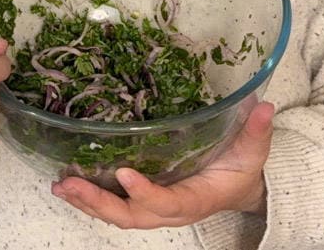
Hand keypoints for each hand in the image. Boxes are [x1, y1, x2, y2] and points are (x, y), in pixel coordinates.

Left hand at [51, 101, 274, 228]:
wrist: (240, 186)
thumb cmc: (243, 166)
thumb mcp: (254, 149)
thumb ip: (257, 130)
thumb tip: (263, 107)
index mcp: (196, 198)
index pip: (167, 202)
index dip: (146, 194)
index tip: (124, 174)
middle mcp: (171, 208)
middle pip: (131, 216)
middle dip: (99, 203)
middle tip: (70, 183)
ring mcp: (155, 207)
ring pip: (117, 214)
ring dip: (87, 202)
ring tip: (60, 185)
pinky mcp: (143, 200)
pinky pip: (114, 206)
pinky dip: (90, 198)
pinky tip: (66, 184)